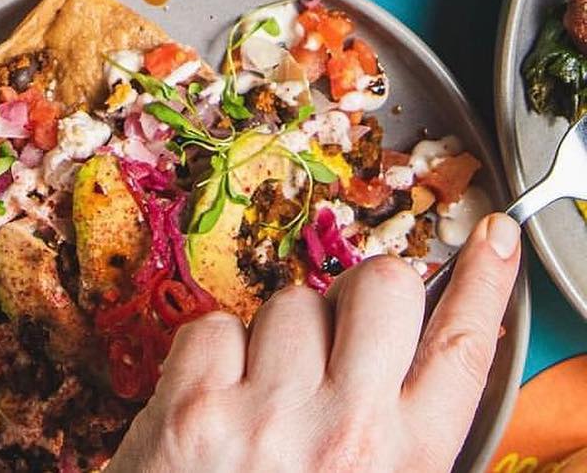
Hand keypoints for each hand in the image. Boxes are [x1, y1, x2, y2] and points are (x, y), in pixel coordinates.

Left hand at [111, 214, 521, 472]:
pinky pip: (216, 325)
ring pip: (292, 301)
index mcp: (406, 463)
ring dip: (278, 340)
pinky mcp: (195, 409)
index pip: (462, 350)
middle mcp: (346, 435)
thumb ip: (401, 434)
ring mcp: (269, 418)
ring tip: (265, 404)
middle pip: (382, 288)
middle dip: (362, 297)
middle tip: (339, 337)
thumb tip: (420, 353)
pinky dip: (210, 356)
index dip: (483, 285)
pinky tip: (213, 408)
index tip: (493, 239)